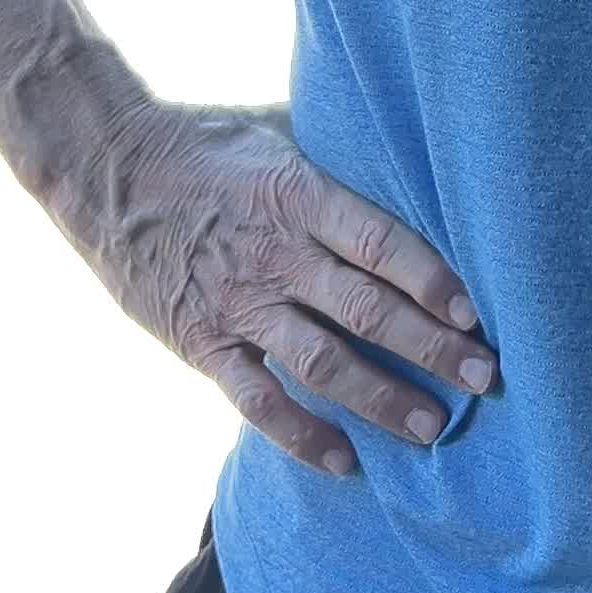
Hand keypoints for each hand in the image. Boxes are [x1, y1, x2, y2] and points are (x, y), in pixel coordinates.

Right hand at [85, 100, 498, 473]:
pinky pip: (258, 401)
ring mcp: (238, 304)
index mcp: (300, 196)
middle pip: (367, 310)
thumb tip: (415, 155)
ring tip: (432, 428)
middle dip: (432, 348)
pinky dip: (301, 436)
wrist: (106, 168)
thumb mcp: (279, 132)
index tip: (477, 312)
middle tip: (485, 378)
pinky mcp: (204, 343)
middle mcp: (276, 255)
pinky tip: (345, 460)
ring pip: (322, 363)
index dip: (432, 281)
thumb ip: (339, 158)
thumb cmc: (207, 143)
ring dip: (381, 399)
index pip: (381, 243)